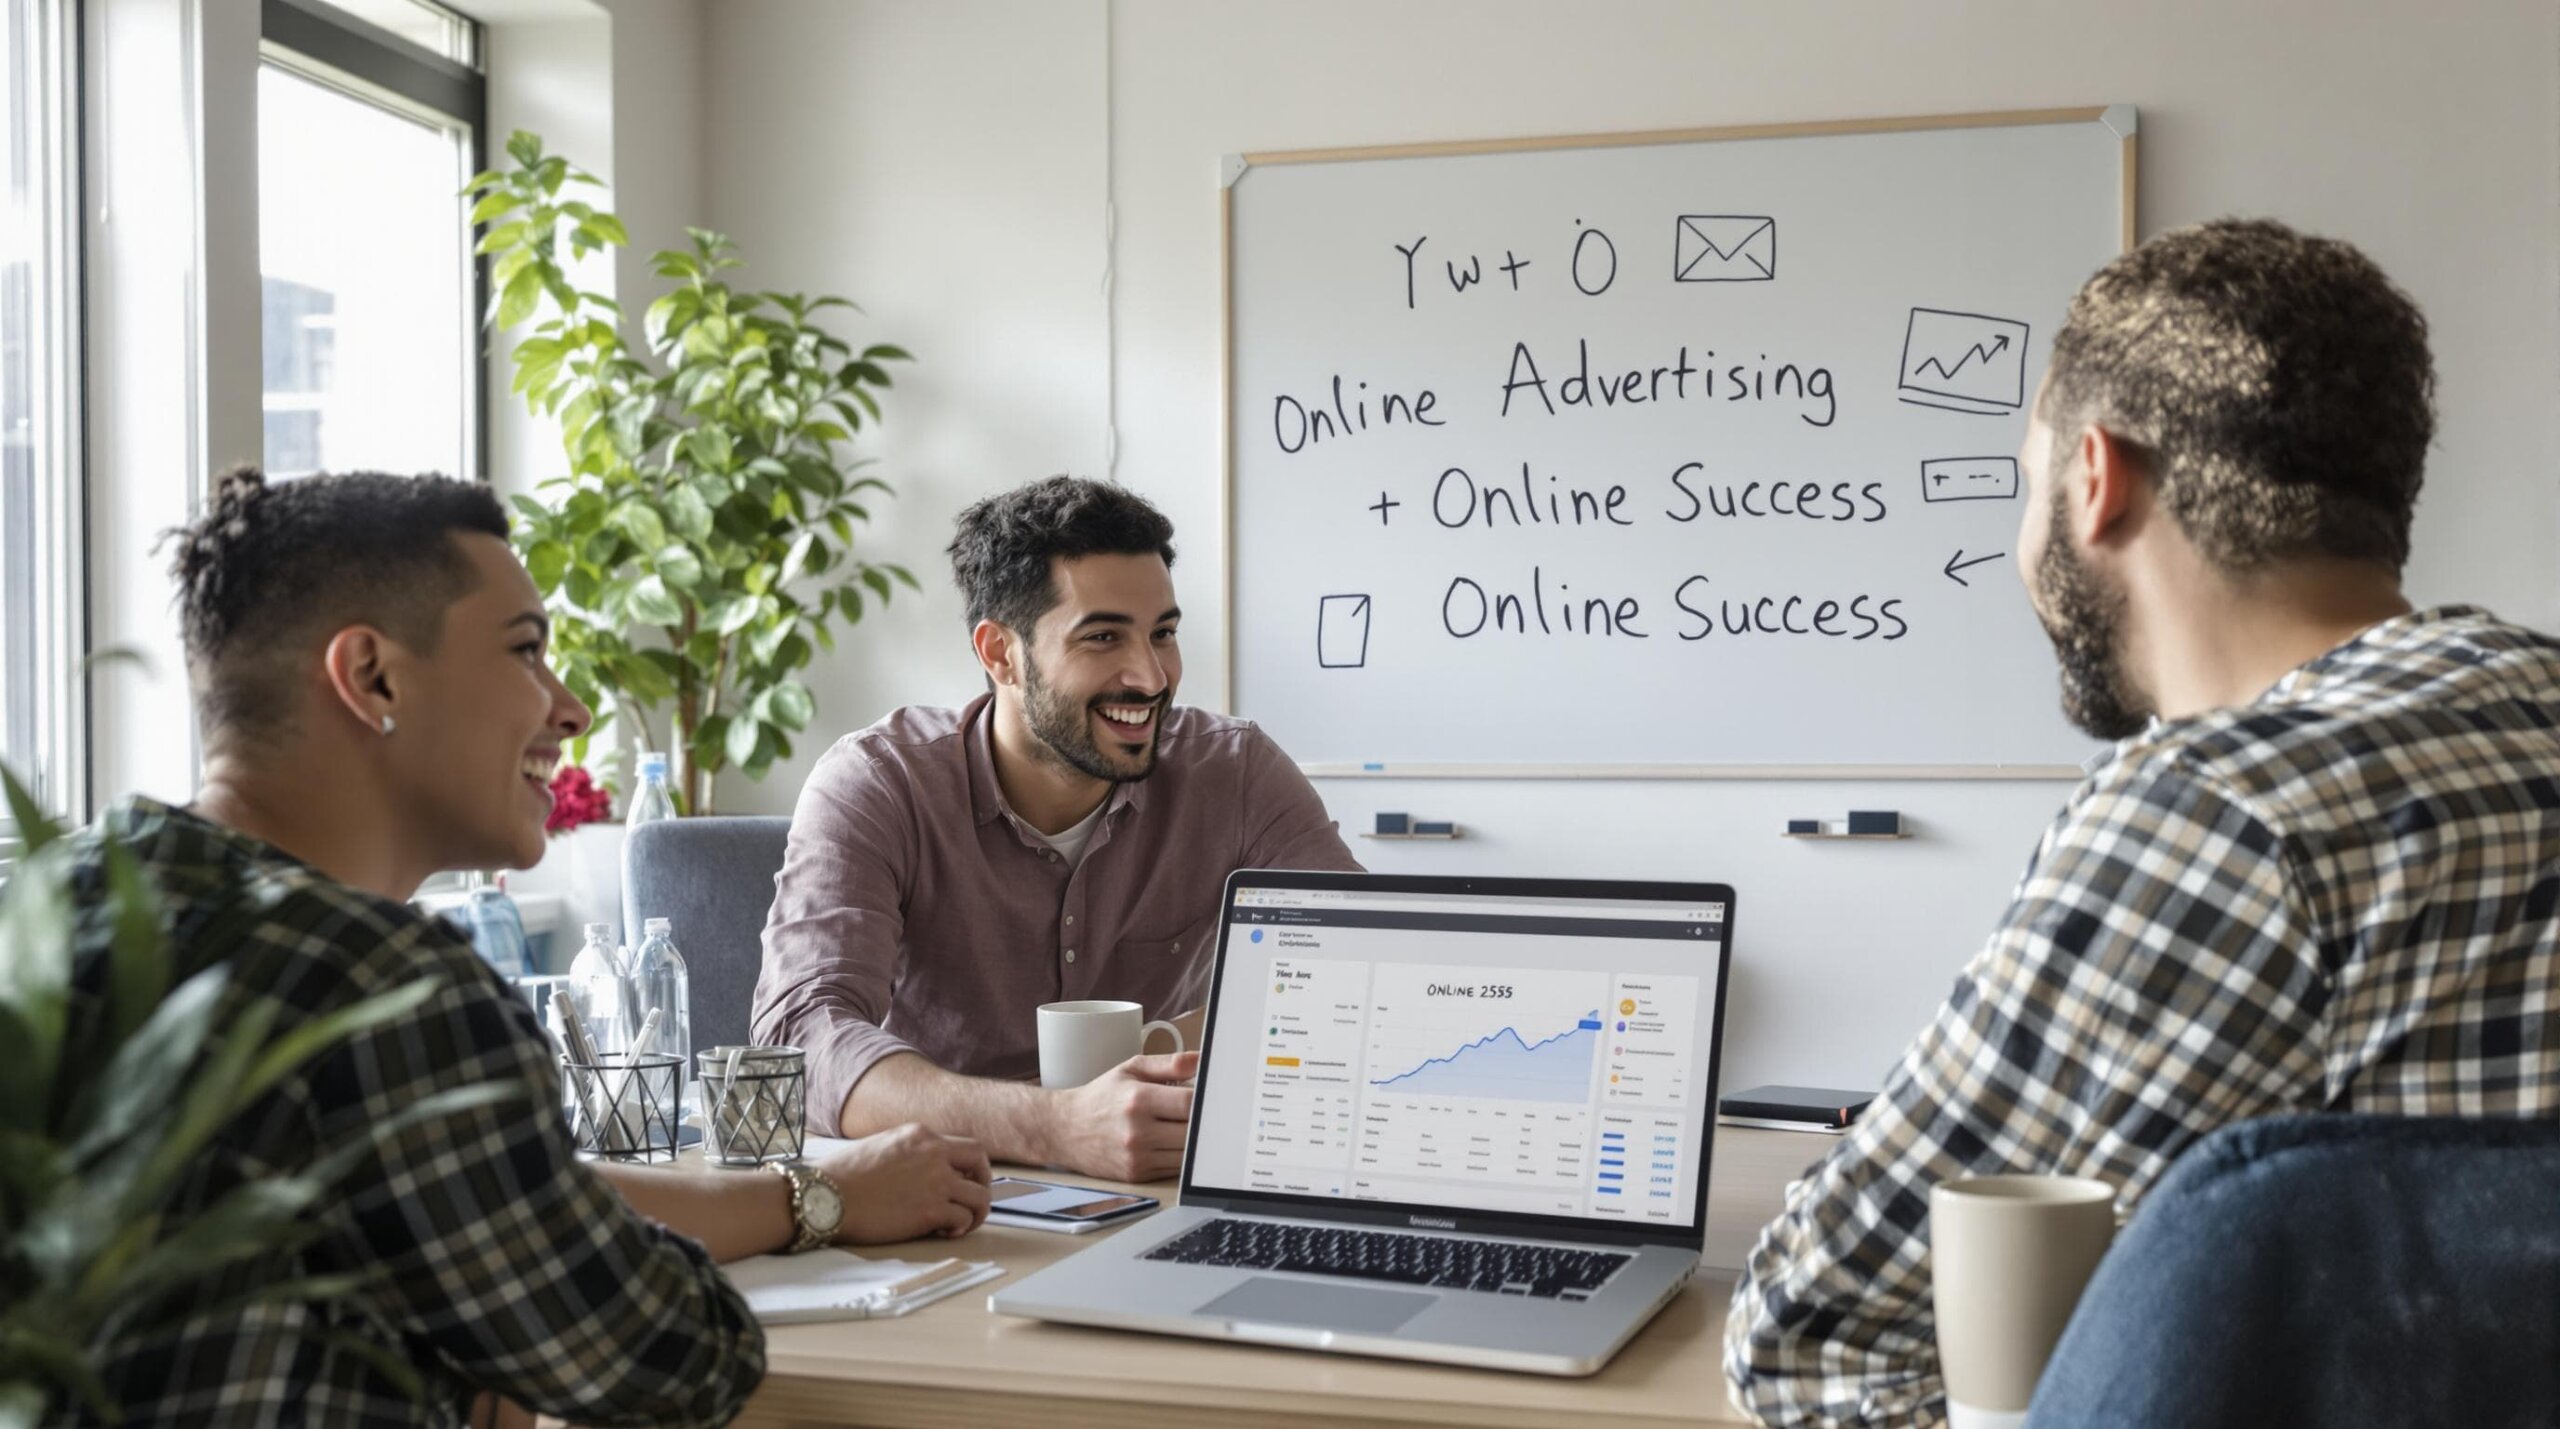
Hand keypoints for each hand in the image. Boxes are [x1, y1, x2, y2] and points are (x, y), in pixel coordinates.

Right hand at [808, 1124, 993, 1242]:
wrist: (824, 1196)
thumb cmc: (842, 1176)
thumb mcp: (881, 1146)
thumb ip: (909, 1153)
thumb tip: (924, 1170)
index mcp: (920, 1135)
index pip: (964, 1146)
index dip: (970, 1166)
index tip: (966, 1180)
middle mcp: (933, 1153)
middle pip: (981, 1162)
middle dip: (983, 1182)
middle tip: (973, 1200)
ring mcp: (935, 1181)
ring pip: (980, 1195)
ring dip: (976, 1212)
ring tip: (962, 1223)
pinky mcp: (930, 1209)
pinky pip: (963, 1219)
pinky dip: (960, 1228)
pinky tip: (945, 1232)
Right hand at [1045, 1050, 1196, 1181]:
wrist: (1065, 1129)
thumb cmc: (1101, 1097)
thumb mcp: (1131, 1069)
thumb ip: (1170, 1063)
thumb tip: (1202, 1060)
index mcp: (1138, 1100)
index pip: (1190, 1104)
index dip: (1207, 1101)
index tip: (1212, 1097)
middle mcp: (1138, 1132)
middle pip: (1193, 1132)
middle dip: (1203, 1122)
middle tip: (1206, 1113)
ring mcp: (1138, 1157)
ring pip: (1188, 1154)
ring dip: (1194, 1141)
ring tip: (1185, 1126)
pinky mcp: (1138, 1175)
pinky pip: (1175, 1169)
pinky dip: (1181, 1157)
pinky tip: (1172, 1142)